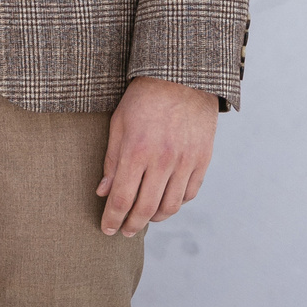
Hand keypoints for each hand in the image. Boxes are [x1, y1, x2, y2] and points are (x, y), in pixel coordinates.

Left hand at [97, 77, 216, 238]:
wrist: (182, 76)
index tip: (107, 229)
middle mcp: (163, 160)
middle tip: (124, 231)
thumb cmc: (144, 97)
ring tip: (144, 218)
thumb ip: (112, 160)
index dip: (112, 219)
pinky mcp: (203, 159)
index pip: (121, 199)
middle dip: (131, 226)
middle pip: (145, 209)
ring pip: (170, 207)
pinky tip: (165, 201)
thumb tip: (103, 192)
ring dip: (154, 218)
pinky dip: (176, 203)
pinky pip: (190, 193)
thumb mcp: (119, 123)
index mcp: (137, 150)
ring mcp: (186, 161)